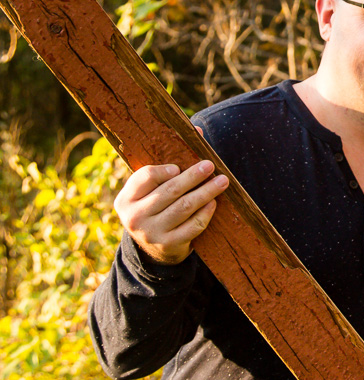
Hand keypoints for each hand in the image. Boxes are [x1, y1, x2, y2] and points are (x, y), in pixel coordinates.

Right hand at [115, 160, 229, 264]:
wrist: (153, 248)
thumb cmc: (156, 207)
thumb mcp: (151, 190)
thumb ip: (169, 162)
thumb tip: (197, 130)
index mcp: (126, 199)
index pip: (145, 177)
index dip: (163, 170)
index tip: (179, 167)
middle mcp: (135, 217)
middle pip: (169, 191)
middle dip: (193, 177)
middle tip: (210, 165)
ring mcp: (151, 233)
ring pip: (184, 207)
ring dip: (206, 192)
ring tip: (222, 181)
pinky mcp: (168, 245)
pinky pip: (192, 226)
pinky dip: (205, 213)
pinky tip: (213, 203)